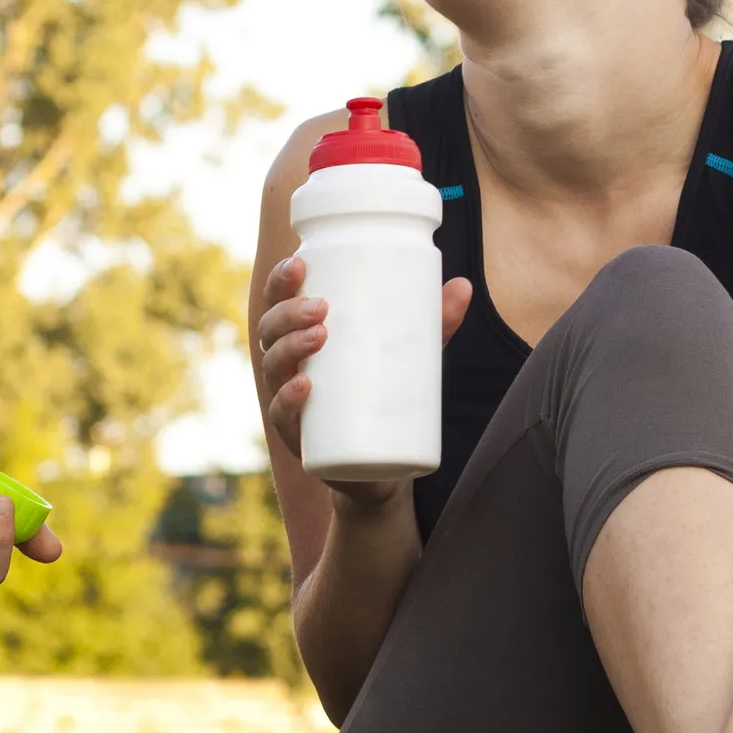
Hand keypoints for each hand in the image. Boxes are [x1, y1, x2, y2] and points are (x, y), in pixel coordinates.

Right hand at [253, 254, 472, 504]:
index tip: (299, 262)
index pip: (279, 304)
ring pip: (273, 369)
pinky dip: (289, 401)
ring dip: (289, 348)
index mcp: (302, 339)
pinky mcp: (301, 440)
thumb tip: (463, 285)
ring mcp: (290, 404)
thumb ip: (433, 325)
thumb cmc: (385, 398)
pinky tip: (304, 387)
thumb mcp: (411, 358)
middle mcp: (287, 369)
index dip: (280, 282)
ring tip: (320, 335)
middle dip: (288, 313)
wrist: (383, 470)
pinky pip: (282, 418)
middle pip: (269, 332)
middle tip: (322, 306)